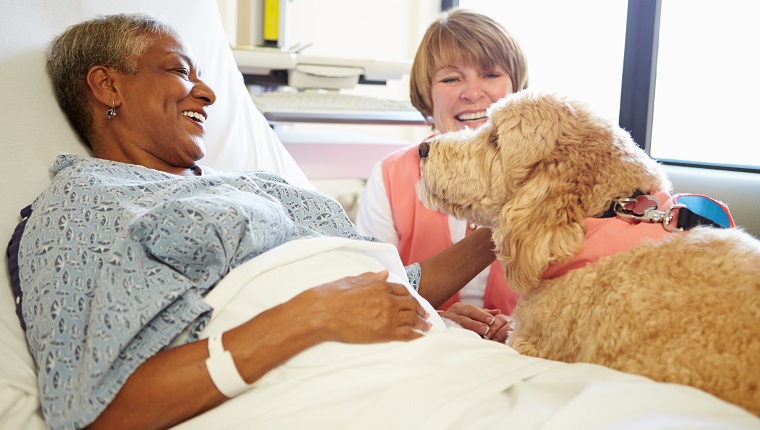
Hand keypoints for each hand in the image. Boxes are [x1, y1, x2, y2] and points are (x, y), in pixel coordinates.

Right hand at [293, 271, 430, 343]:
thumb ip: (371, 277)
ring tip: (427, 327)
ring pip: (412, 319)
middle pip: (411, 305)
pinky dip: (416, 336)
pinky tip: (420, 337)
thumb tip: (384, 273)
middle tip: (426, 315)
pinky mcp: (383, 333)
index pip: (402, 290)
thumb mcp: (353, 280)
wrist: (322, 313)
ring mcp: (387, 317)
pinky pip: (406, 334)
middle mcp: (387, 300)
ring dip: (421, 323)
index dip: (411, 297)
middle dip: (420, 310)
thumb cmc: (333, 295)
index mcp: (380, 286)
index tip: (415, 302)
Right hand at [438, 303, 511, 342]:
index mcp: (459, 308)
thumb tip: (498, 312)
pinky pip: (449, 334)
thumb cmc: (457, 320)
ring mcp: (444, 323)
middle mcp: (451, 313)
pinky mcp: (440, 332)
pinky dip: (458, 337)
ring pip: (457, 326)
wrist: (435, 326)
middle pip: (464, 317)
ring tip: (479, 334)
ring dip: (468, 330)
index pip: (471, 310)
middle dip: (476, 323)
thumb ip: (483, 313)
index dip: (482, 314)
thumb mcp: (469, 314)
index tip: (492, 320)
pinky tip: (465, 341)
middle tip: (487, 328)